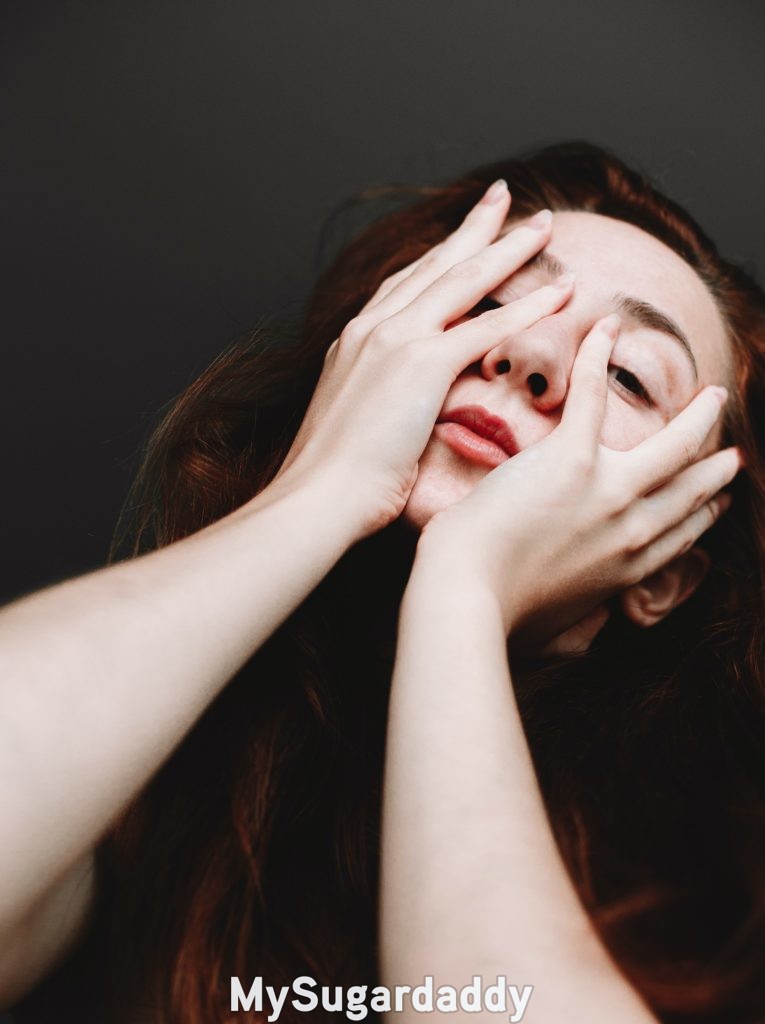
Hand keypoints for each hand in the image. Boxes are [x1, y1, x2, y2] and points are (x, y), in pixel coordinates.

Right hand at [272, 182, 574, 540]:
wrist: (315, 498)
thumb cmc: (332, 481)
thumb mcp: (354, 426)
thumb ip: (378, 403)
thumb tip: (396, 412)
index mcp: (355, 340)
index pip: (405, 282)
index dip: (438, 254)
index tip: (462, 233)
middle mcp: (373, 328)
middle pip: (434, 264)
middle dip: (475, 228)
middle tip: (505, 198)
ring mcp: (395, 341)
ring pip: (462, 280)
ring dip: (508, 249)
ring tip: (544, 228)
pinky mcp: (420, 365)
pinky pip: (485, 326)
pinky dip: (526, 307)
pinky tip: (561, 293)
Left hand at [414, 315, 741, 642]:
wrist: (468, 597)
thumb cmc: (498, 617)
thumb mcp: (557, 632)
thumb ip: (580, 626)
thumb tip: (586, 639)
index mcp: (626, 569)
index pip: (680, 536)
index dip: (704, 515)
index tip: (717, 503)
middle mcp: (631, 530)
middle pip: (691, 492)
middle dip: (715, 470)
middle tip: (731, 453)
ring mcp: (607, 491)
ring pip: (672, 446)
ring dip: (698, 418)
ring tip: (712, 396)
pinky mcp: (569, 459)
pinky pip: (591, 395)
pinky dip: (598, 357)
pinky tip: (608, 329)